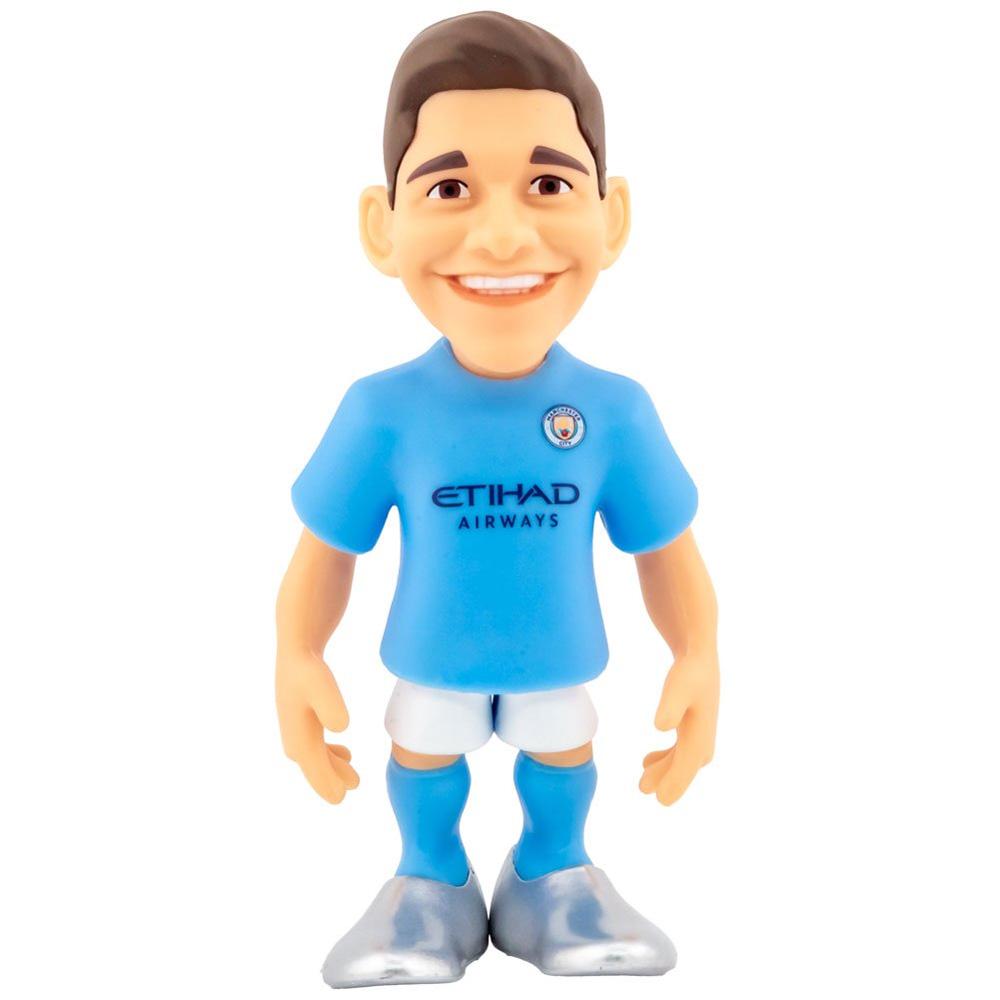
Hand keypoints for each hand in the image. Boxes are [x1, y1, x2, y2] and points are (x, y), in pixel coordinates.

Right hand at [276, 650, 359, 803]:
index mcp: (299, 738)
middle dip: (330, 779)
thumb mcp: (322, 686)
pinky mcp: (301, 721)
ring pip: (315, 757)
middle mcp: (294, 739)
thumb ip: (330, 706)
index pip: (315, 769)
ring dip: (330, 768)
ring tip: (351, 775)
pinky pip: (313, 747)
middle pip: (315, 767)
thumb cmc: (309, 671)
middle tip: (352, 788)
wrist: (297, 653)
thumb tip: (341, 728)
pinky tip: (342, 752)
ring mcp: (295, 731)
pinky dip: (327, 754)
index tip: (341, 797)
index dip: (327, 784)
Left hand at [640, 651, 718, 805]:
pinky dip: (667, 759)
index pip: (685, 768)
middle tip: (644, 788)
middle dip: (667, 780)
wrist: (699, 657)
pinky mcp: (693, 729)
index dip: (674, 784)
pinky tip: (649, 759)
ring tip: (644, 778)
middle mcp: (703, 741)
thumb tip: (661, 726)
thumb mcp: (677, 688)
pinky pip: (680, 752)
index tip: (659, 799)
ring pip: (681, 762)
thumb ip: (670, 707)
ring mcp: (700, 736)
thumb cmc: (689, 673)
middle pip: (682, 768)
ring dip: (665, 770)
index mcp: (700, 737)